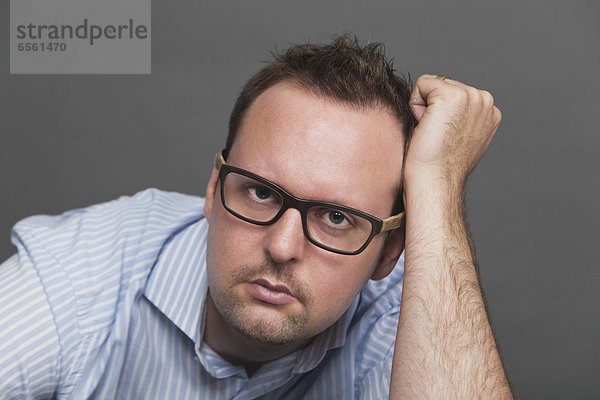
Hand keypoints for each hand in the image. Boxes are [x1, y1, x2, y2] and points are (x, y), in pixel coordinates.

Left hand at [404, 74, 501, 192]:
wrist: (434, 180)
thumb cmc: (439, 167)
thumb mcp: (459, 138)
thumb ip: (460, 119)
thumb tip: (448, 112)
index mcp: (490, 111)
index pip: (453, 91)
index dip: (440, 114)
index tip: (444, 138)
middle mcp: (485, 101)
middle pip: (442, 85)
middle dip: (432, 109)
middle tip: (436, 137)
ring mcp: (472, 97)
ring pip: (432, 84)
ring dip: (424, 108)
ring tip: (433, 133)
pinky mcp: (453, 96)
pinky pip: (422, 84)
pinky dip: (415, 105)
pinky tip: (426, 127)